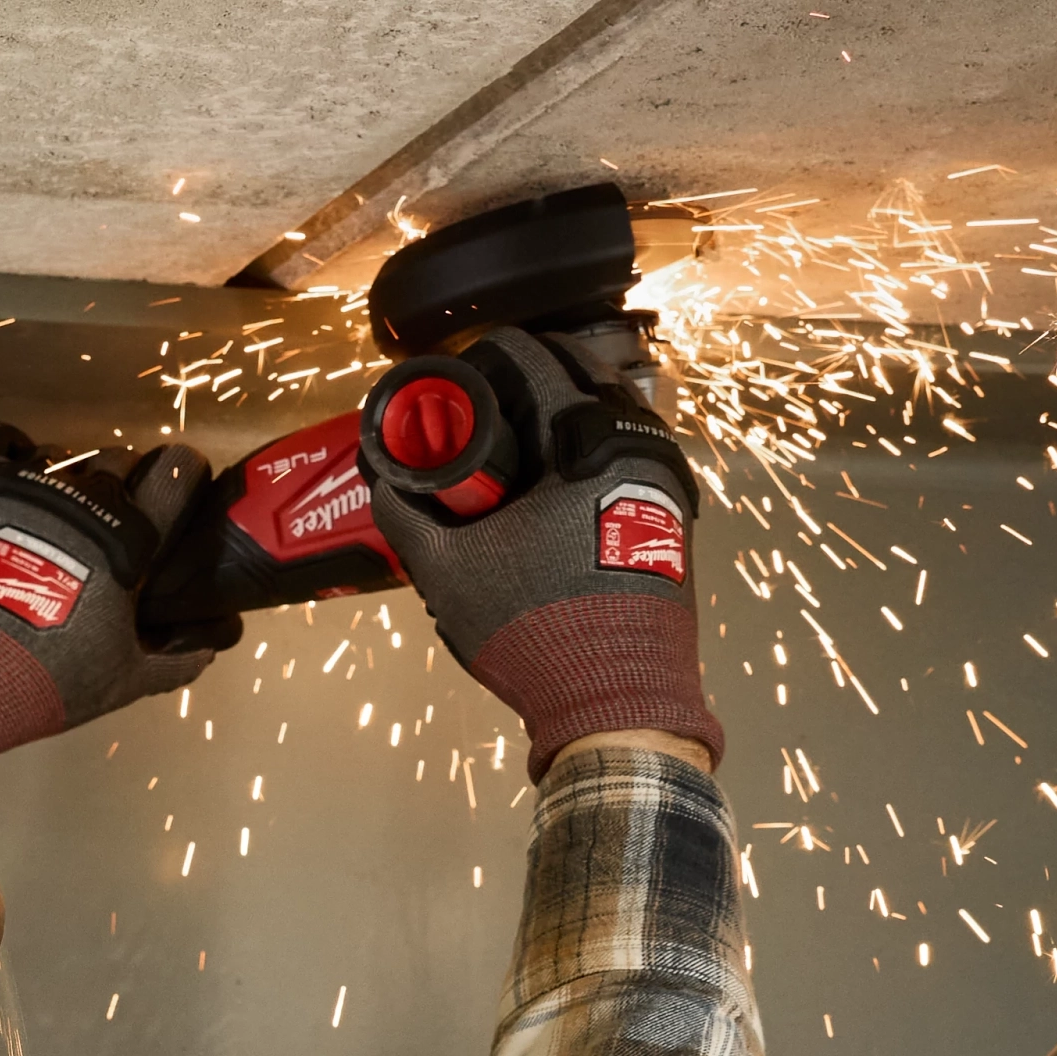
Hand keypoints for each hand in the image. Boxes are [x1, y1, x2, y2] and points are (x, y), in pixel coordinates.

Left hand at [0, 419, 232, 752]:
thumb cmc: (45, 678)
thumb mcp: (123, 680)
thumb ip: (175, 660)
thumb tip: (208, 646)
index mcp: (128, 538)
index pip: (177, 474)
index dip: (182, 478)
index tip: (173, 494)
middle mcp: (82, 496)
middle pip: (118, 460)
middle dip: (121, 484)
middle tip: (102, 524)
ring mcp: (22, 481)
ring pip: (57, 454)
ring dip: (61, 476)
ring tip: (46, 511)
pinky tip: (2, 467)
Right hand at [354, 333, 724, 776]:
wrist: (618, 699)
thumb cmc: (536, 628)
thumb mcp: (448, 572)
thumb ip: (406, 517)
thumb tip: (382, 483)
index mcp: (585, 438)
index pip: (533, 356)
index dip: (486, 357)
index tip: (458, 378)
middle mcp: (636, 444)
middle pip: (575, 378)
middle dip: (525, 386)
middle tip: (481, 412)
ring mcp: (664, 480)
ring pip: (604, 421)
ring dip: (559, 423)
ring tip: (511, 454)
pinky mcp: (675, 517)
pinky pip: (624, 460)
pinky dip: (586, 459)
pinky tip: (550, 494)